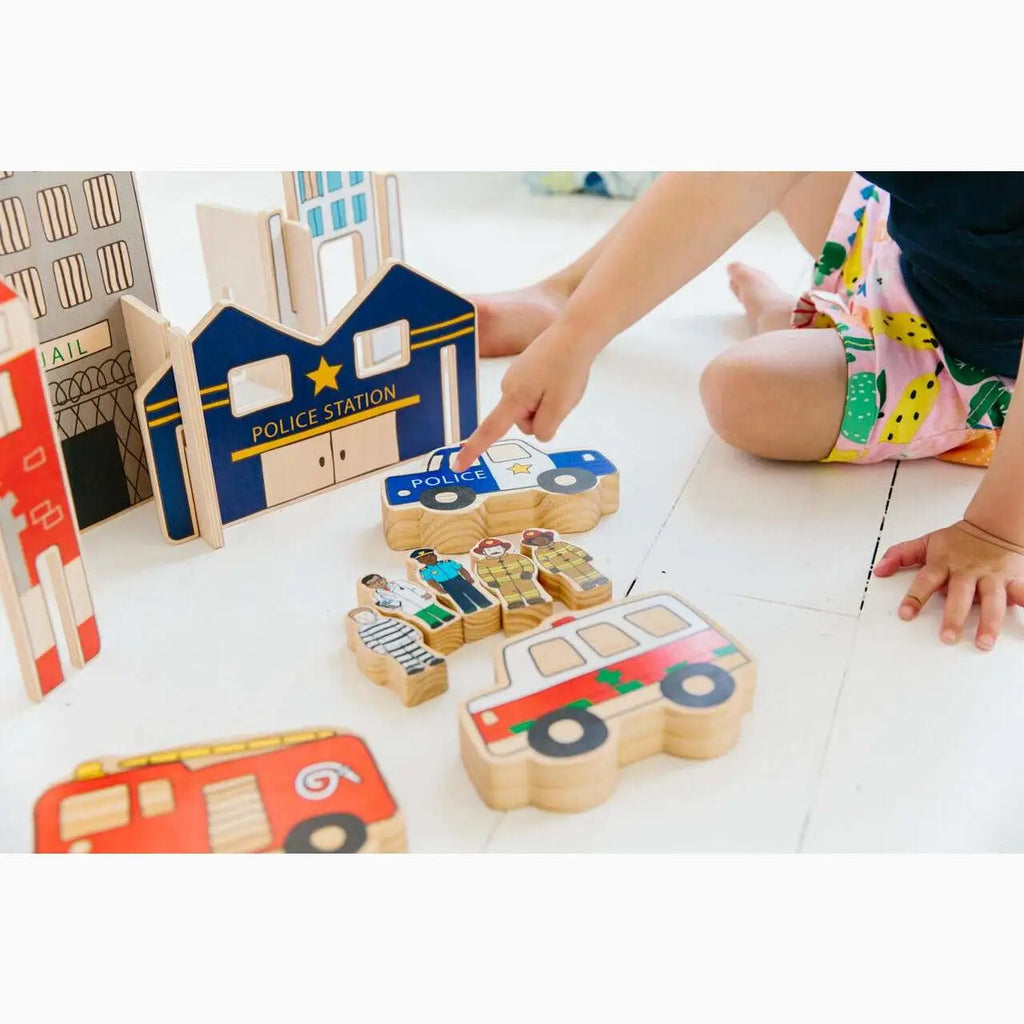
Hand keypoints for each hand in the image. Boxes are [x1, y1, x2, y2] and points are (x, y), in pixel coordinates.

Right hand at [452, 326, 592, 470]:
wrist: (575, 333)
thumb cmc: (567, 368)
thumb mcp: (560, 407)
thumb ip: (545, 428)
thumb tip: (537, 431)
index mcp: (513, 398)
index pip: (489, 432)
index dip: (473, 451)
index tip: (457, 466)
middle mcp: (508, 386)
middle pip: (523, 421)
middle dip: (543, 416)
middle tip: (562, 396)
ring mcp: (516, 376)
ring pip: (531, 407)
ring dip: (548, 402)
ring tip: (564, 383)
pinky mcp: (524, 369)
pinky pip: (535, 393)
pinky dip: (549, 391)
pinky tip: (560, 375)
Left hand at [873, 520, 1023, 649]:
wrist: (993, 526)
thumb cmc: (958, 540)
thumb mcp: (926, 543)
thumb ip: (900, 555)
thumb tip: (878, 569)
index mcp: (943, 564)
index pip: (925, 581)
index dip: (914, 597)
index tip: (905, 614)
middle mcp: (968, 572)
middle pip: (960, 595)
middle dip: (953, 617)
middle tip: (947, 637)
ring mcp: (991, 578)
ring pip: (992, 601)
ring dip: (989, 623)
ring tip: (984, 642)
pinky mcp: (1012, 581)